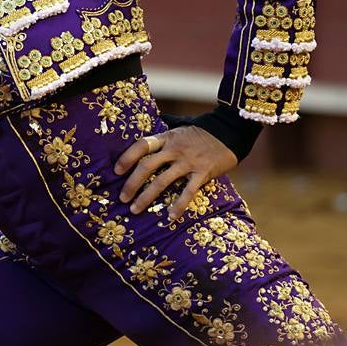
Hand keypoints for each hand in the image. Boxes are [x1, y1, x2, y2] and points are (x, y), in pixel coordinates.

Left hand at [114, 126, 237, 221]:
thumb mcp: (179, 128)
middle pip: (147, 166)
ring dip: (146, 197)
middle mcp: (174, 150)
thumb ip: (163, 135)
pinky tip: (170, 217)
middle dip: (131, 184)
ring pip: (162, 182)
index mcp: (166, 138)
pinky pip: (188, 192)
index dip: (127, 158)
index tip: (116, 171)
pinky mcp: (203, 173)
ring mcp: (188, 162)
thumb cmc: (201, 132)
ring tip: (135, 209)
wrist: (230, 130)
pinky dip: (178, 206)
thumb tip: (145, 137)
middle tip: (122, 198)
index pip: (141, 146)